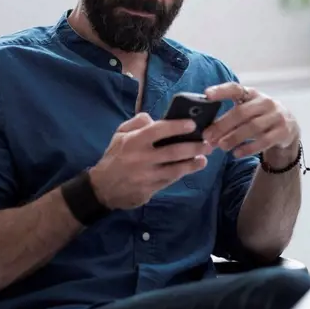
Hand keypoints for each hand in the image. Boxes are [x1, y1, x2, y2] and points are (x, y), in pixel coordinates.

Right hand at [89, 113, 213, 209]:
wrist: (102, 188)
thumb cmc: (115, 156)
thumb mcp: (120, 134)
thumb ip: (137, 122)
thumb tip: (154, 118)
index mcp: (133, 141)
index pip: (158, 131)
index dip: (176, 127)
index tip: (192, 124)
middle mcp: (140, 158)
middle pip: (172, 152)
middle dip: (193, 147)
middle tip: (207, 144)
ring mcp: (146, 176)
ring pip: (174, 170)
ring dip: (192, 164)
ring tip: (204, 158)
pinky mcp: (149, 190)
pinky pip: (169, 181)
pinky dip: (182, 174)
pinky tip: (192, 168)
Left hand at [202, 83, 299, 161]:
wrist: (289, 127)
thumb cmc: (260, 118)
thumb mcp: (248, 111)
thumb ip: (230, 117)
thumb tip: (207, 132)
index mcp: (252, 94)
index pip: (235, 88)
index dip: (221, 91)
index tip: (206, 94)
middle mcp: (265, 102)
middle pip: (241, 113)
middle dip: (222, 125)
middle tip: (208, 136)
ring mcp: (276, 116)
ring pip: (252, 127)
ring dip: (234, 137)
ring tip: (221, 146)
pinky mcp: (283, 131)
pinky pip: (264, 141)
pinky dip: (248, 148)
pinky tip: (236, 154)